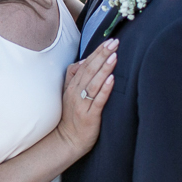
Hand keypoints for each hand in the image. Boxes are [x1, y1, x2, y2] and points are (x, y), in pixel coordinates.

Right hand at [56, 38, 117, 156]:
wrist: (67, 140)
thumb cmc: (72, 117)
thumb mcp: (69, 94)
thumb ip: (74, 76)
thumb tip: (84, 60)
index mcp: (72, 86)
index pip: (85, 64)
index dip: (97, 52)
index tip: (108, 41)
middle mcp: (75, 92)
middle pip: (89, 70)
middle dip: (102, 55)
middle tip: (114, 43)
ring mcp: (81, 104)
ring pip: (93, 83)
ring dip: (104, 69)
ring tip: (114, 56)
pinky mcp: (89, 116)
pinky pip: (97, 100)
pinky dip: (104, 89)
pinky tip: (111, 80)